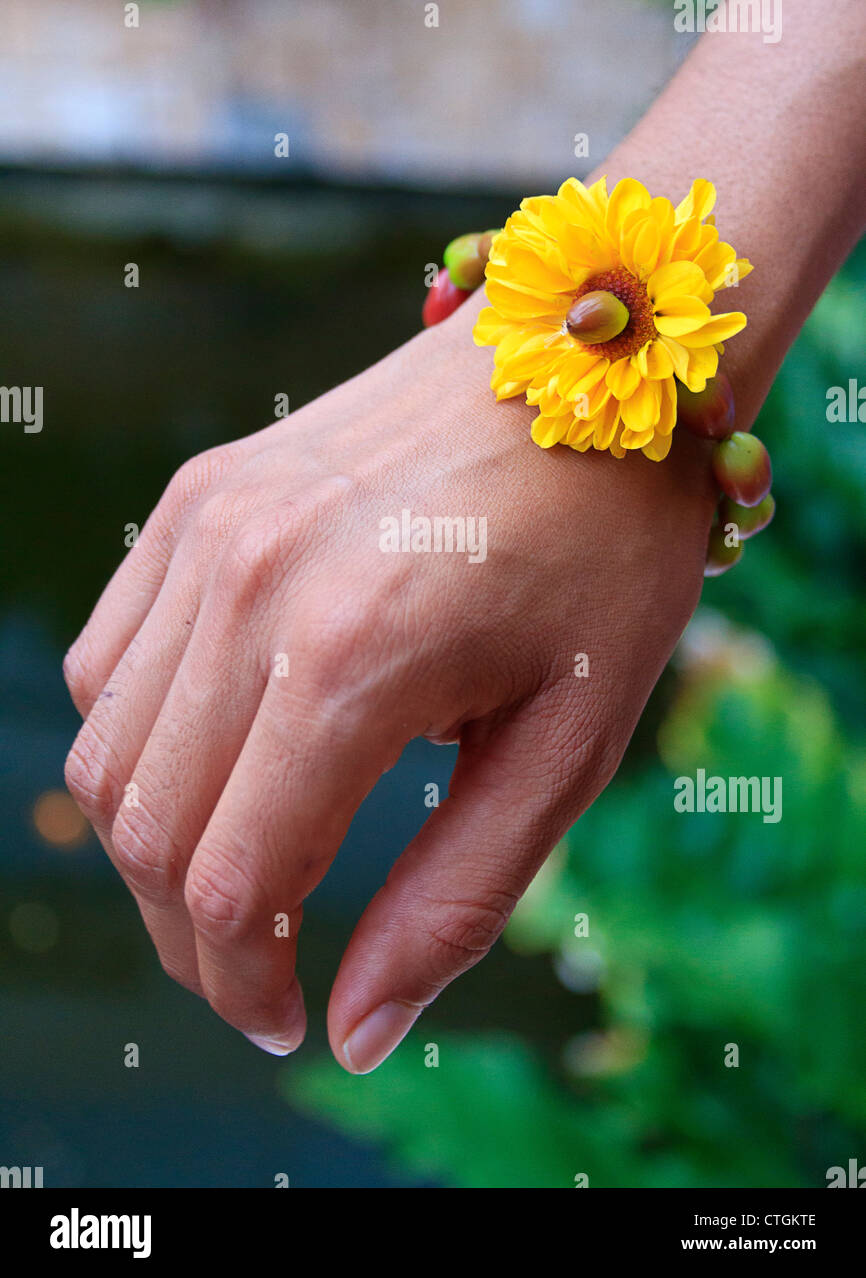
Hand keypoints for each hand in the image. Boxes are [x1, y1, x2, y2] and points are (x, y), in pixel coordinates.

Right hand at [63, 300, 715, 1070]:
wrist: (589, 357)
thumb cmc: (606, 551)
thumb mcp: (569, 742)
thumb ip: (456, 897)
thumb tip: (358, 1034)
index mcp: (354, 657)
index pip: (229, 885)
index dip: (244, 984)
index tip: (291, 1022)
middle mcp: (250, 585)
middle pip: (144, 829)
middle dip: (193, 937)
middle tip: (266, 972)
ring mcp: (208, 528)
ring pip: (106, 749)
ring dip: (155, 844)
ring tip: (243, 875)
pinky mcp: (197, 495)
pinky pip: (109, 657)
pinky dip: (137, 740)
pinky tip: (220, 757)